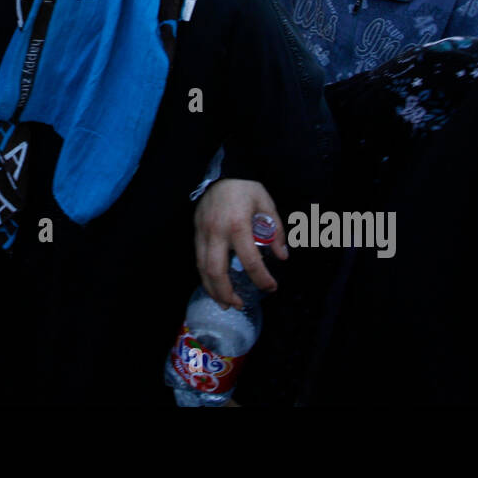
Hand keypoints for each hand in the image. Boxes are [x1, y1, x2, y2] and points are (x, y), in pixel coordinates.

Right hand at [194, 178, 286, 309]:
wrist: (222, 171)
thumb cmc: (246, 188)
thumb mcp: (267, 205)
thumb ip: (276, 231)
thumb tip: (282, 256)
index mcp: (238, 225)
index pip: (249, 260)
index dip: (261, 278)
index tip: (271, 288)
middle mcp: (216, 232)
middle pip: (216, 270)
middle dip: (226, 292)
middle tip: (238, 305)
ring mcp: (202, 232)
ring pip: (202, 268)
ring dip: (212, 288)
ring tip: (224, 302)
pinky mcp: (195, 231)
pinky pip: (197, 259)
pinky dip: (205, 276)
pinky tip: (213, 285)